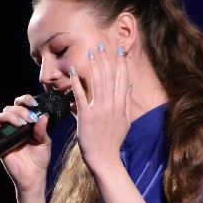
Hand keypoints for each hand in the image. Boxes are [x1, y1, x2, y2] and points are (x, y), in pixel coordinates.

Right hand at [0, 95, 51, 192]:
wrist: (33, 176)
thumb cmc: (39, 159)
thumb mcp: (44, 142)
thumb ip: (42, 129)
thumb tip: (43, 116)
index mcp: (24, 122)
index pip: (20, 104)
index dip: (25, 100)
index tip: (33, 104)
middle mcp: (12, 126)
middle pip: (8, 109)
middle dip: (20, 110)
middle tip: (30, 119)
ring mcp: (4, 134)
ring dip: (8, 117)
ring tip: (21, 124)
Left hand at [69, 41, 131, 172]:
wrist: (105, 158)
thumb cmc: (113, 141)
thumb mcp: (126, 121)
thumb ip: (127, 102)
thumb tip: (129, 85)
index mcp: (121, 104)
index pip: (122, 78)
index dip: (120, 62)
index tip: (117, 49)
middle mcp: (112, 104)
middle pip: (109, 76)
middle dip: (105, 58)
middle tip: (100, 44)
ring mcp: (99, 109)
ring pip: (97, 82)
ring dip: (93, 65)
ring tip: (90, 51)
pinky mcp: (86, 115)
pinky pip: (81, 95)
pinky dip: (77, 82)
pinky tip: (73, 70)